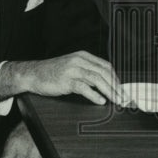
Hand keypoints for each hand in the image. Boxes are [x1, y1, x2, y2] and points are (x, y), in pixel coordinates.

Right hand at [1, 51, 125, 105]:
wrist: (33, 74)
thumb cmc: (53, 72)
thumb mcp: (73, 67)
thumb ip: (87, 72)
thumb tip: (105, 84)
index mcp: (83, 56)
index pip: (106, 66)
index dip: (116, 78)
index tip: (123, 90)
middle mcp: (79, 60)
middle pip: (104, 72)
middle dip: (116, 86)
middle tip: (124, 98)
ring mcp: (72, 69)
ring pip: (97, 79)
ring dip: (109, 91)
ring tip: (117, 100)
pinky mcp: (66, 80)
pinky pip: (83, 87)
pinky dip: (94, 94)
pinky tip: (100, 100)